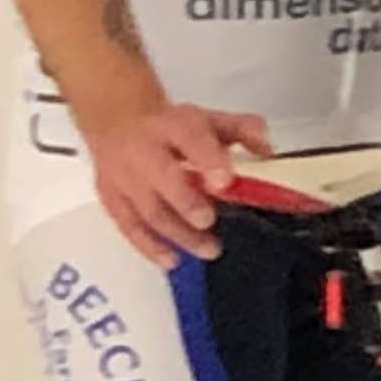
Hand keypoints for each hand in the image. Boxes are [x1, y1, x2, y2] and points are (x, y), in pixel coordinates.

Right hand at [85, 99, 273, 265]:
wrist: (117, 121)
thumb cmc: (171, 127)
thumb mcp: (208, 119)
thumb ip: (243, 130)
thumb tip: (268, 149)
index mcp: (173, 125)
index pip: (191, 137)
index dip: (208, 158)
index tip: (225, 179)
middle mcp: (144, 150)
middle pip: (162, 177)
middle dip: (185, 202)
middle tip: (208, 220)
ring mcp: (124, 176)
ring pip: (147, 208)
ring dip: (177, 233)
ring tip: (207, 250)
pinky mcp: (112, 198)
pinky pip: (128, 226)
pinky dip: (149, 246)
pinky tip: (171, 260)